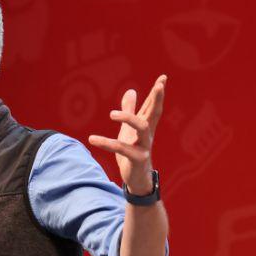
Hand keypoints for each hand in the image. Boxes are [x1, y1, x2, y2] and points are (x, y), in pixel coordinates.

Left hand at [88, 74, 166, 193]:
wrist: (137, 178)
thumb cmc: (133, 150)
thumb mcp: (128, 129)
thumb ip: (130, 110)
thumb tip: (131, 91)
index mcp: (146, 126)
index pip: (153, 106)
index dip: (157, 93)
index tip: (163, 78)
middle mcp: (148, 134)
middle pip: (155, 113)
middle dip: (157, 99)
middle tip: (160, 86)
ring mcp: (144, 146)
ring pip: (141, 128)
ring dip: (128, 118)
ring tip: (111, 114)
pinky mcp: (136, 158)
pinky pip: (121, 148)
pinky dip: (106, 143)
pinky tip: (92, 138)